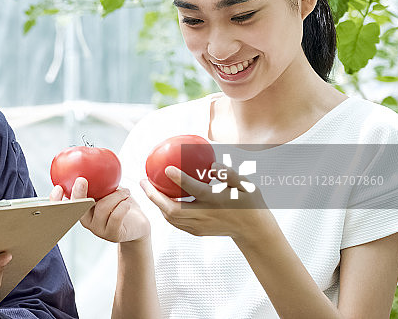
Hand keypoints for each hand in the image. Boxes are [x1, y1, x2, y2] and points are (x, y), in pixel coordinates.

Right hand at [50, 177, 149, 242]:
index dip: (55, 200)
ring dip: (116, 195)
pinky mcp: (112, 234)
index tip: (58, 187)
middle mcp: (87, 221)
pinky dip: (123, 205)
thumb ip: (98, 183)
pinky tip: (127, 201)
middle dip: (78, 193)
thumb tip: (92, 163)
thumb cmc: (120, 205)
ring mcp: (99, 229)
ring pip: (102, 208)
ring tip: (125, 191)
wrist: (137, 225)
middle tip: (82, 180)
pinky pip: (116, 216)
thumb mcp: (107, 192)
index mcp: (82, 210)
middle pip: (78, 208)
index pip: (62, 207)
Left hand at [141, 163, 272, 240]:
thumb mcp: (246, 184)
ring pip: (171, 217)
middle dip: (154, 196)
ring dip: (156, 203)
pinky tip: (159, 200)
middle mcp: (206, 215)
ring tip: (147, 188)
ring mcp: (200, 226)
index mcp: (217, 201)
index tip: (167, 168)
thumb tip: (212, 165)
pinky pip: (175, 222)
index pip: (194, 189)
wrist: (254, 231)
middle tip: (143, 181)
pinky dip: (165, 211)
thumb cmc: (249, 201)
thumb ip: (228, 173)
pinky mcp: (197, 232)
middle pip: (173, 209)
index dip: (180, 179)